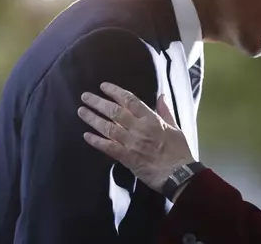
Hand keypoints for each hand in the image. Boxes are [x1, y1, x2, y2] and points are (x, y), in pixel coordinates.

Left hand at [77, 82, 194, 192]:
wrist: (178, 174)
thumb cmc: (179, 150)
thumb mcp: (175, 127)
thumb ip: (165, 111)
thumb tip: (161, 96)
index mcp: (152, 119)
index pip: (130, 100)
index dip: (115, 92)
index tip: (103, 86)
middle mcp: (139, 128)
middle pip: (115, 111)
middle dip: (98, 102)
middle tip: (85, 96)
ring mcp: (131, 143)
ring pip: (108, 127)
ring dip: (93, 119)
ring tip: (81, 111)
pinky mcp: (127, 157)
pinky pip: (108, 147)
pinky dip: (96, 141)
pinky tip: (86, 136)